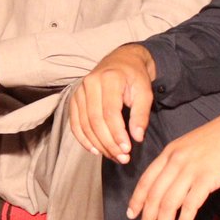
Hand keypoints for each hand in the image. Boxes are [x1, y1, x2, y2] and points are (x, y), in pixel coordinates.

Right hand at [70, 43, 157, 163]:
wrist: (121, 61)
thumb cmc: (134, 77)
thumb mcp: (145, 92)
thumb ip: (141, 114)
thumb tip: (137, 137)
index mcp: (109, 79)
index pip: (110, 112)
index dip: (117, 133)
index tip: (127, 149)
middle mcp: (90, 83)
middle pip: (95, 120)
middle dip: (108, 142)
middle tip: (122, 158)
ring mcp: (79, 91)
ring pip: (84, 124)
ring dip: (97, 144)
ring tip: (113, 156)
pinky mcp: (74, 99)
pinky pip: (74, 123)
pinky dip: (83, 139)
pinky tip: (94, 150)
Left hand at [127, 96, 219, 219]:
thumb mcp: (192, 144)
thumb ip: (179, 161)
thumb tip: (173, 182)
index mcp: (170, 152)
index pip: (145, 180)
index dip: (136, 200)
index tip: (132, 214)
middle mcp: (175, 161)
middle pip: (153, 195)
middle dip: (147, 219)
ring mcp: (190, 170)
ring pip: (168, 203)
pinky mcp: (207, 178)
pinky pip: (189, 205)